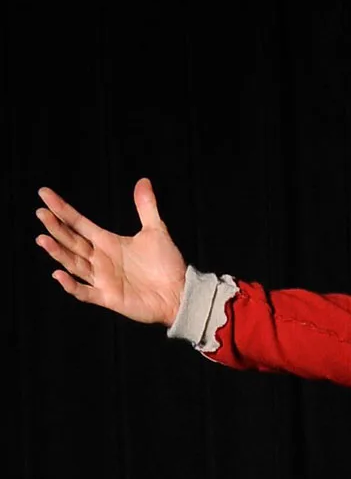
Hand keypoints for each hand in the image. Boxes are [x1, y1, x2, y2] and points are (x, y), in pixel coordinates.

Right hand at [35, 178, 187, 324]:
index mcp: (107, 242)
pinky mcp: (109, 297)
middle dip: (56, 228)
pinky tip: (59, 275)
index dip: (62, 209)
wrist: (181, 294)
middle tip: (41, 214)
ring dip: (58, 253)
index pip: (78, 223)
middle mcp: (100, 259)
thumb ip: (146, 207)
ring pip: (73, 264)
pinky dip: (71, 286)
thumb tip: (143, 181)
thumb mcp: (156, 231)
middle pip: (71, 241)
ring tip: (43, 239)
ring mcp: (102, 279)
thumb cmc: (167, 265)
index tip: (44, 194)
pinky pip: (85, 293)